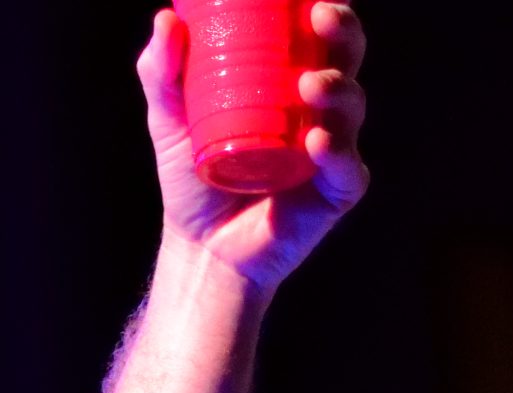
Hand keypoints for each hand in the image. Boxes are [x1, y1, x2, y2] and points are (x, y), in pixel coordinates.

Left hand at [139, 2, 368, 293]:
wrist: (200, 248)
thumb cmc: (193, 177)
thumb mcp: (171, 120)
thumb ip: (162, 73)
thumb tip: (165, 20)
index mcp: (291, 77)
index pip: (319, 31)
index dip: (326, 6)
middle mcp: (319, 107)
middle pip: (346, 57)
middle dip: (342, 31)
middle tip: (320, 18)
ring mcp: (330, 150)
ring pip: (351, 107)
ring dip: (337, 89)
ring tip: (310, 85)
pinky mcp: (334, 194)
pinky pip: (346, 168)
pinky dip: (336, 151)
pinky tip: (318, 138)